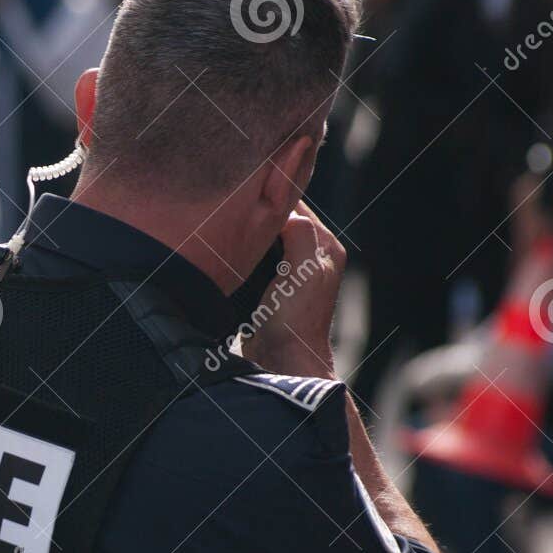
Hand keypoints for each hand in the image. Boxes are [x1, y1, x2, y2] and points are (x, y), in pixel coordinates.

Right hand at [242, 201, 344, 378]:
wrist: (282, 360)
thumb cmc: (294, 320)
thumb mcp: (304, 271)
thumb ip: (301, 234)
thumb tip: (283, 212)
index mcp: (325, 248)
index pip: (298, 206)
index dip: (273, 196)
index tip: (246, 192)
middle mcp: (312, 257)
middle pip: (281, 221)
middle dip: (259, 214)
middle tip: (231, 207)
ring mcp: (291, 273)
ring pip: (267, 239)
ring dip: (249, 234)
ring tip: (227, 226)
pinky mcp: (272, 287)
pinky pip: (257, 258)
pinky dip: (245, 252)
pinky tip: (229, 251)